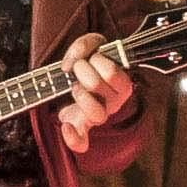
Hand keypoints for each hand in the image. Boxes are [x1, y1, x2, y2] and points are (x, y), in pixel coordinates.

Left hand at [50, 27, 138, 143]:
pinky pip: (81, 142)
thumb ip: (86, 44)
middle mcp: (113, 103)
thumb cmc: (90, 62)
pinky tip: (65, 126)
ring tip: (73, 86)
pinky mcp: (81, 127)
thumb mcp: (93, 44)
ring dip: (79, 93)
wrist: (77, 79)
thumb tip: (71, 64)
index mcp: (122, 84)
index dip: (96, 61)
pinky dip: (73, 138)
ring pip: (97, 114)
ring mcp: (98, 116)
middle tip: (79, 68)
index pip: (112, 73)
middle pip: (97, 86)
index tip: (91, 57)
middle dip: (81, 70)